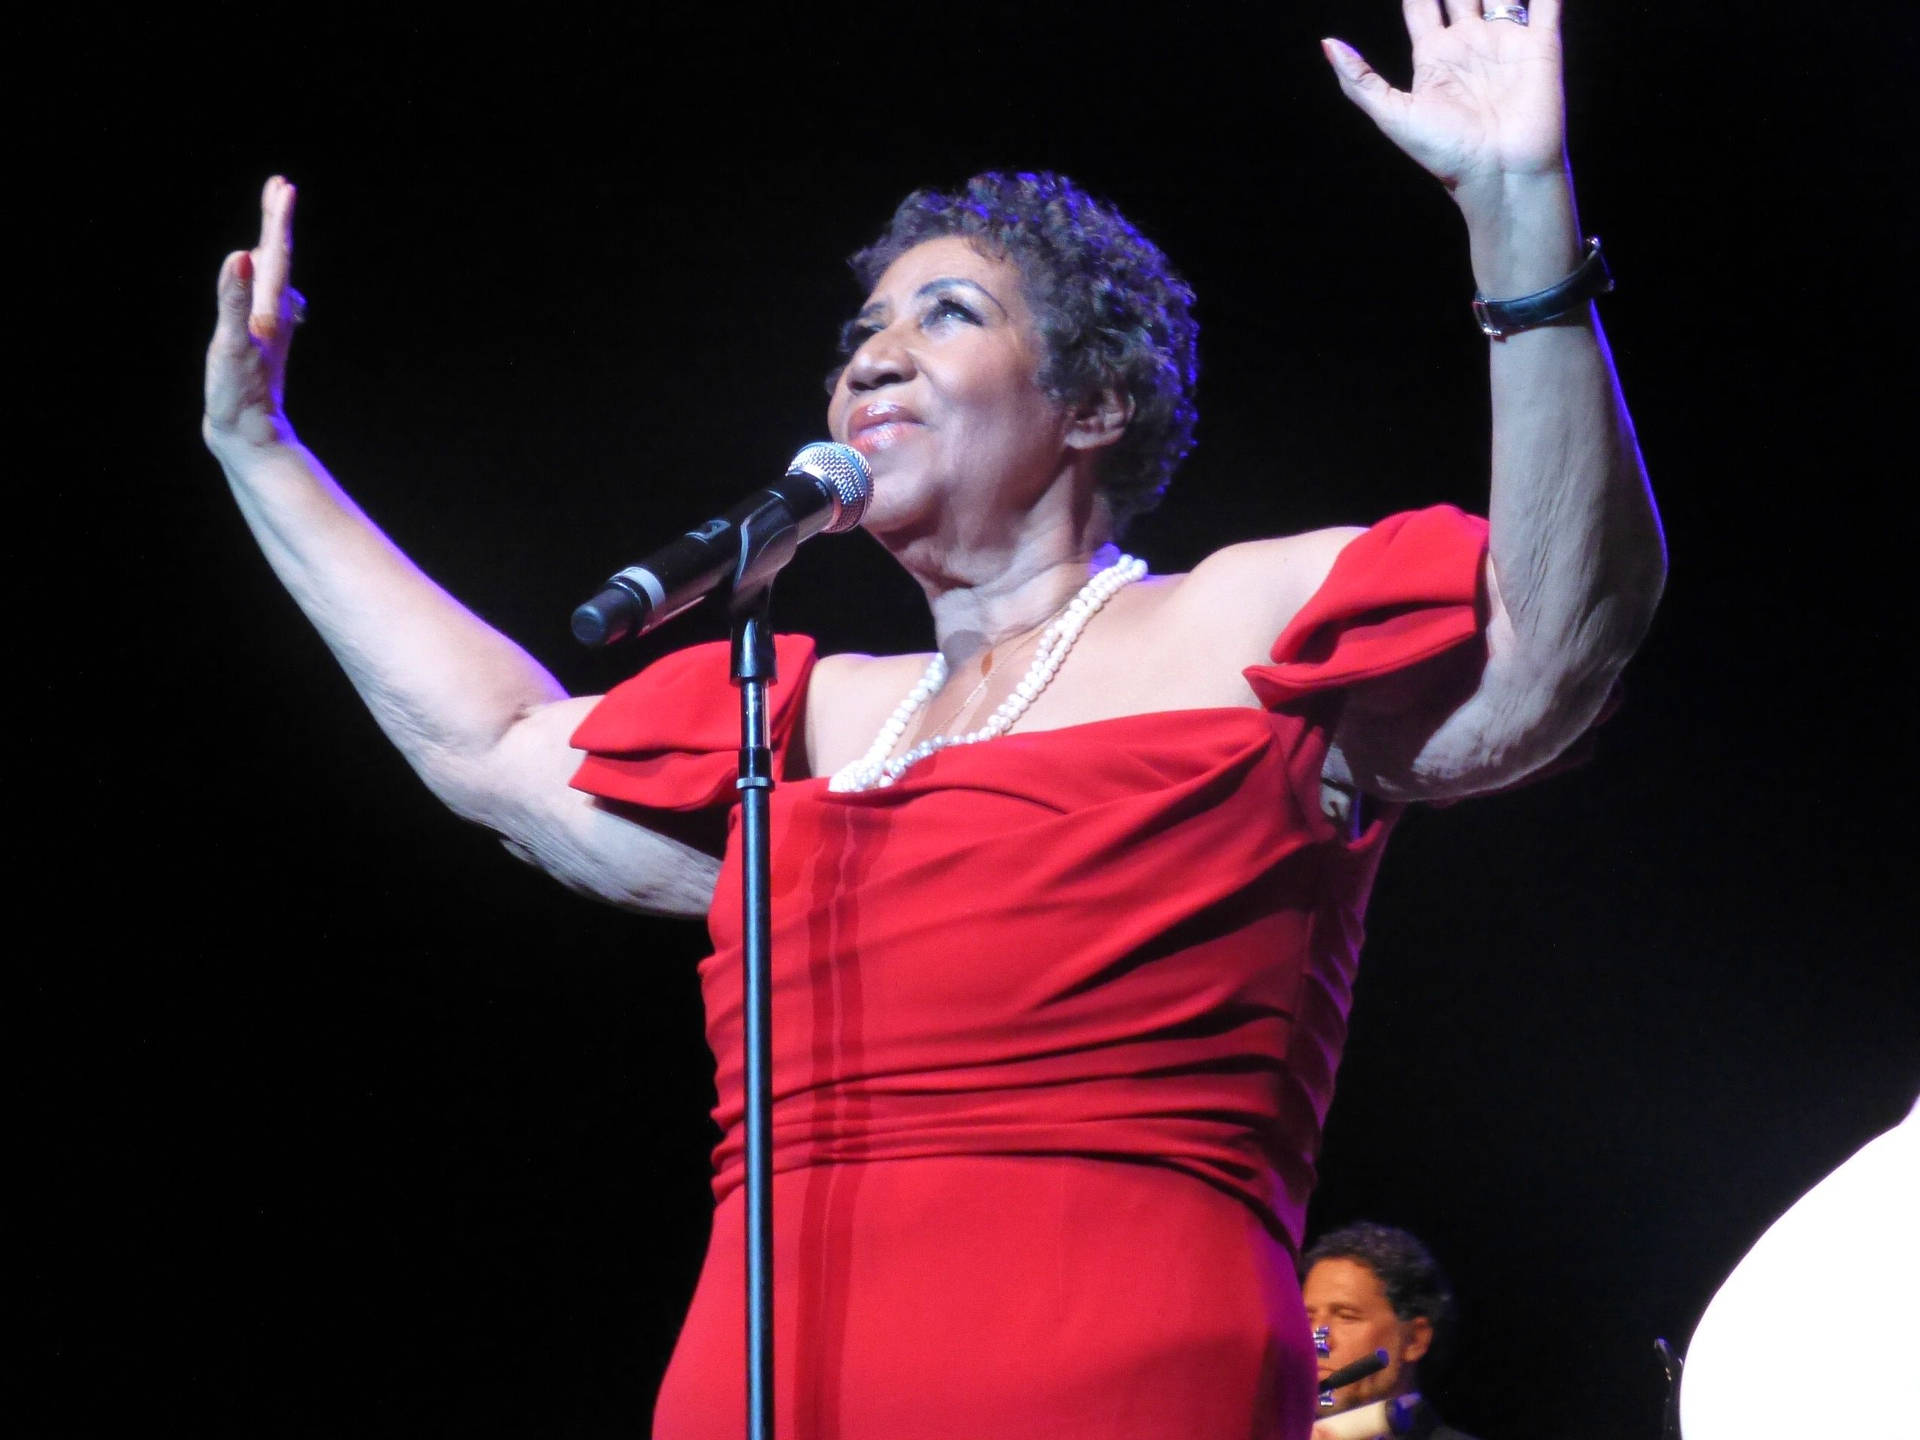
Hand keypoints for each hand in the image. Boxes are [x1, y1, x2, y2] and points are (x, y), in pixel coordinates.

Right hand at [204, 176, 301, 457]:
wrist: (250, 436)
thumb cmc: (239, 393)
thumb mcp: (232, 343)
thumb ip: (235, 300)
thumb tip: (241, 257)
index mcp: (268, 309)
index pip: (277, 255)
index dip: (277, 219)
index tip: (283, 185)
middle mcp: (274, 314)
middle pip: (279, 260)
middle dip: (277, 222)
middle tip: (280, 188)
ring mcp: (268, 329)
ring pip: (276, 279)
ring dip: (274, 247)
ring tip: (273, 223)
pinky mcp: (259, 343)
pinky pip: (265, 301)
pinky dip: (264, 281)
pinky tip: (263, 283)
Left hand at [1322, 1, 1566, 206]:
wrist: (1500, 175)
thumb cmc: (1445, 153)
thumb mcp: (1392, 115)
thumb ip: (1359, 79)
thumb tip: (1327, 44)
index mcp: (1434, 58)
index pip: (1421, 5)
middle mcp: (1469, 44)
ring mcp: (1505, 42)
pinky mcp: (1540, 46)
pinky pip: (1546, 2)